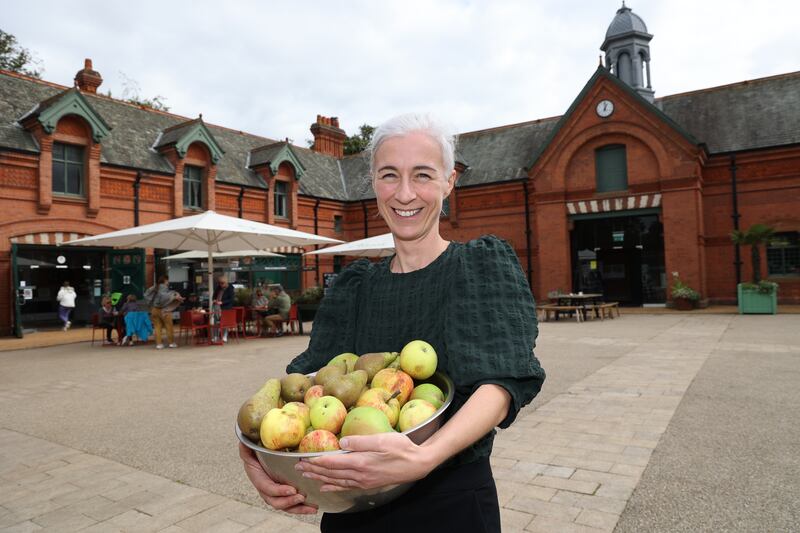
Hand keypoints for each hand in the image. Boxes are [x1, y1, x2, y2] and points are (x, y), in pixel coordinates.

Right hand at [238, 443, 316, 513]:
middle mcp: (266, 491)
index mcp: (259, 480)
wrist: (260, 459)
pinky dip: (302, 508)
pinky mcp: (284, 496)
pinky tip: (313, 508)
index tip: (292, 489)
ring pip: (286, 507)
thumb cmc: (257, 454)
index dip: (279, 491)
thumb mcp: (250, 450)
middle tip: (301, 496)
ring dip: (299, 509)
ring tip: (311, 508)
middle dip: (289, 502)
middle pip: (276, 502)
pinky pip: (292, 506)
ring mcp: (275, 495)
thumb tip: (243, 443)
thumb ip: (247, 448)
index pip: (268, 489)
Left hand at [295, 432, 435, 491]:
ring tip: (307, 476)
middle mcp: (359, 474)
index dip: (316, 461)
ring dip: (320, 478)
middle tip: (298, 468)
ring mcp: (363, 481)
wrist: (417, 464)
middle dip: (314, 470)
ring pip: (336, 480)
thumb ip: (360, 441)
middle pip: (331, 472)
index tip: (302, 459)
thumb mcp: (382, 440)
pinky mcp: (368, 483)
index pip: (332, 462)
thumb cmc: (401, 448)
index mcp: (360, 462)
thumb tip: (341, 443)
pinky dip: (334, 486)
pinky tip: (326, 486)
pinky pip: (346, 486)